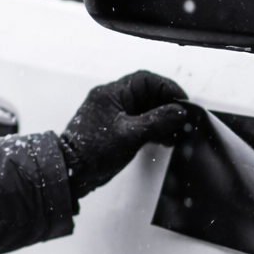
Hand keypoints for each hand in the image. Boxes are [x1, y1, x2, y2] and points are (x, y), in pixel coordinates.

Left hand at [60, 71, 189, 197]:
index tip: (182, 101)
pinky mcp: (112, 129)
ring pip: (143, 109)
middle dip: (166, 106)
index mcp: (111, 93)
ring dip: (160, 120)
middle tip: (181, 119)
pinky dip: (151, 129)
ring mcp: (111, 114)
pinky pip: (137, 122)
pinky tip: (162, 140)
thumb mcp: (131, 135)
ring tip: (174, 134)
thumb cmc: (93, 152)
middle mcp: (110, 99)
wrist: (71, 173)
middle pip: (146, 94)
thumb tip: (179, 111)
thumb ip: (158, 121)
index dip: (167, 88)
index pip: (146, 80)